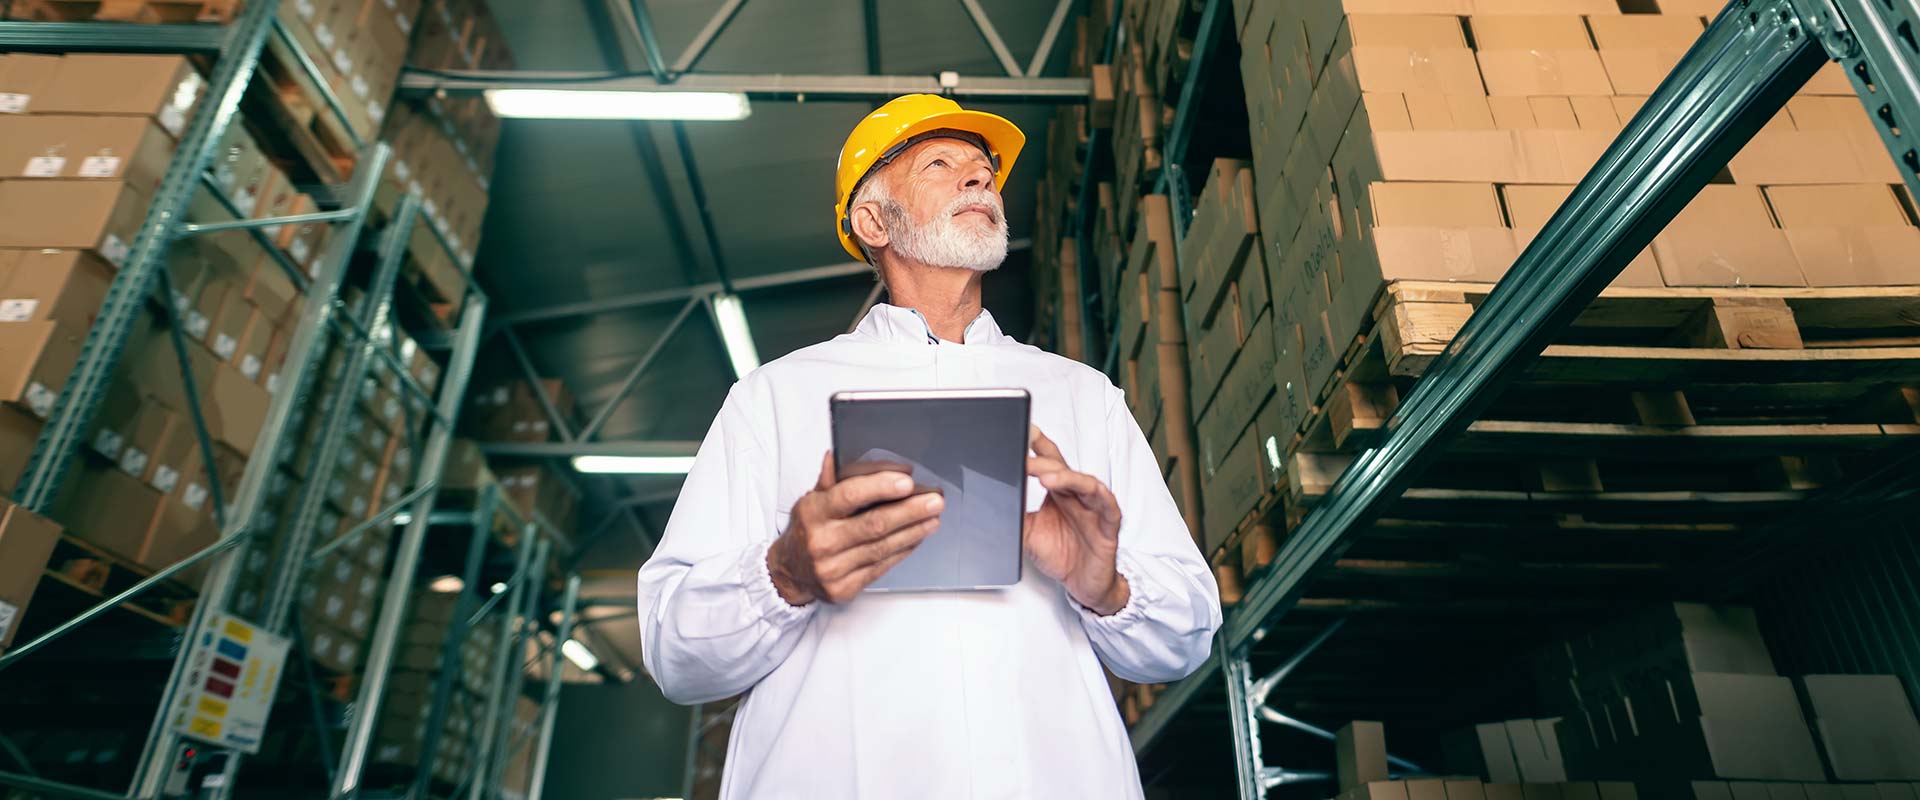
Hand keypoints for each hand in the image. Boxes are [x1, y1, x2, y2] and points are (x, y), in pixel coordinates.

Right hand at [766, 452, 944, 604]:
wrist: (790, 572)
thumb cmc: (806, 531)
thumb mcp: (810, 502)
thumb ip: (828, 481)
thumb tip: (835, 455)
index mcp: (813, 513)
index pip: (849, 496)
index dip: (880, 488)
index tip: (906, 482)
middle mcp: (822, 542)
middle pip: (874, 525)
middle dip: (909, 512)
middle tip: (934, 501)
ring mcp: (833, 568)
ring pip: (882, 547)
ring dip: (913, 531)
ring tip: (933, 518)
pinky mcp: (845, 588)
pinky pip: (882, 567)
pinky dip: (903, 550)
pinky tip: (916, 537)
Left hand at [1023, 426, 1128, 614]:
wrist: (1084, 585)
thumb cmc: (1061, 555)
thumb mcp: (1027, 533)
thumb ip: (1012, 515)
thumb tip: (987, 502)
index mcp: (1060, 493)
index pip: (1049, 462)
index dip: (1037, 446)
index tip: (1021, 431)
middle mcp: (1077, 496)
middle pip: (1063, 470)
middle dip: (1042, 463)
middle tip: (1022, 458)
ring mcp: (1095, 508)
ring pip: (1085, 483)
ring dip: (1066, 477)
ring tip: (1045, 476)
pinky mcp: (1109, 525)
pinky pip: (1108, 506)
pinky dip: (1098, 496)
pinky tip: (1085, 491)